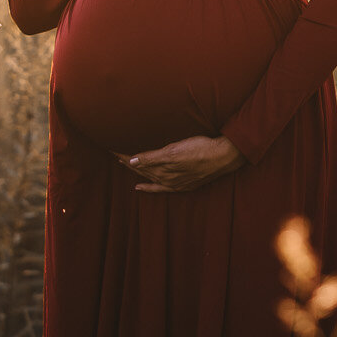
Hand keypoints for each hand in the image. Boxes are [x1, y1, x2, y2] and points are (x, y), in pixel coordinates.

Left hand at [119, 135, 245, 192]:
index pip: (137, 163)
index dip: (124, 157)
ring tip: (125, 165)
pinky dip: (149, 187)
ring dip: (137, 172)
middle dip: (128, 163)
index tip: (112, 149)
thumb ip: (152, 158)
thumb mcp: (174, 151)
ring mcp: (175, 182)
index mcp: (163, 170)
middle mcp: (166, 179)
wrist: (223, 156)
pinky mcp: (183, 183)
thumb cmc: (200, 149)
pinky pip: (160, 187)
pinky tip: (140, 187)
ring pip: (149, 177)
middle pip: (141, 171)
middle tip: (115, 154)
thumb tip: (132, 162)